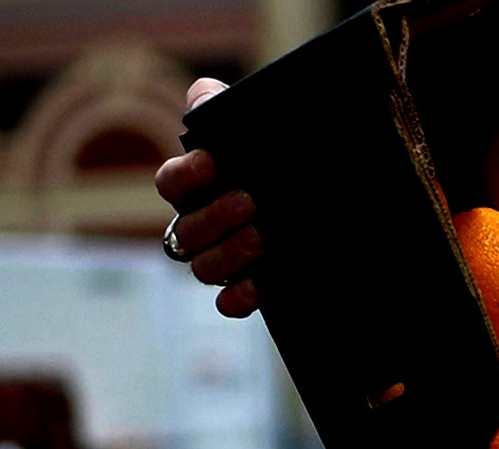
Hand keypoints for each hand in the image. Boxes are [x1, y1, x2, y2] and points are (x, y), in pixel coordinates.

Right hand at [154, 80, 261, 317]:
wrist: (327, 204)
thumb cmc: (279, 160)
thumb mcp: (258, 128)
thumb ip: (224, 107)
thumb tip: (205, 96)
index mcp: (197, 189)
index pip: (172, 183)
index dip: (185, 174)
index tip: (212, 161)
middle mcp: (201, 226)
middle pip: (186, 229)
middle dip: (214, 215)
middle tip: (249, 201)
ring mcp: (223, 260)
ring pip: (202, 267)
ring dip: (227, 253)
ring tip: (261, 238)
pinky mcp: (247, 288)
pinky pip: (228, 302)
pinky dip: (237, 297)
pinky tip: (258, 286)